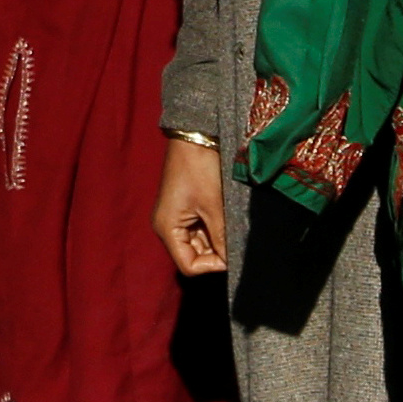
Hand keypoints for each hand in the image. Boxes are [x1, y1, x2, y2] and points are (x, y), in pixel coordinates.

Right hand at [154, 133, 228, 278]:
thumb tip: (231, 261)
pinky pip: (200, 228)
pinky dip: (214, 227)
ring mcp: (175, 217)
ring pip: (199, 243)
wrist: (196, 135)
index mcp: (167, 228)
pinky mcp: (184, 208)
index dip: (211, 265)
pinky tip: (225, 216)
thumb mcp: (215, 207)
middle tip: (235, 238)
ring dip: (217, 238)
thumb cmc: (200, 168)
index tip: (231, 253)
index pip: (188, 266)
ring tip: (230, 223)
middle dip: (216, 251)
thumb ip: (222, 238)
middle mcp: (167, 226)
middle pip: (193, 255)